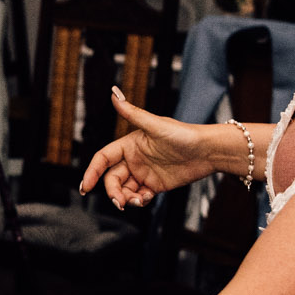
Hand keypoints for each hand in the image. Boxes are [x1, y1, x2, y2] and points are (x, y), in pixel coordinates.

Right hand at [79, 87, 218, 208]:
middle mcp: (134, 159)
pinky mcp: (155, 185)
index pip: (103, 159)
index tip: (85, 188)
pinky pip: (139, 196)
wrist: (208, 151)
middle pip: (112, 178)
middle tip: (120, 202)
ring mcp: (144, 173)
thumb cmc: (183, 134)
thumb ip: (132, 112)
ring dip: (125, 198)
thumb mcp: (155, 125)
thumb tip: (113, 92)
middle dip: (113, 192)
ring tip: (137, 201)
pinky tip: (146, 199)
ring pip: (124, 189)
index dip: (92, 172)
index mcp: (129, 144)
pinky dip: (139, 200)